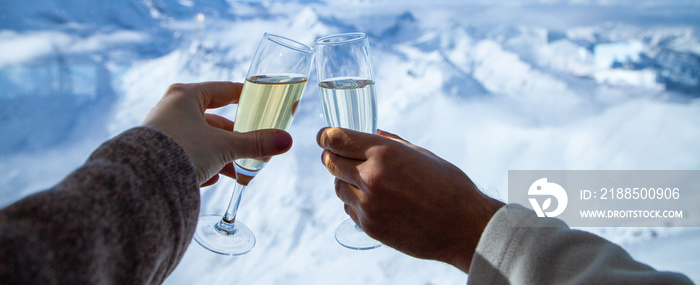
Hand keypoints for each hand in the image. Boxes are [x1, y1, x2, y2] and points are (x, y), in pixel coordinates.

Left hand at [143, 82, 292, 185]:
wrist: (143, 182)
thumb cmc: (184, 151)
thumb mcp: (225, 146)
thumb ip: (256, 143)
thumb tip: (287, 141)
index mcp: (186, 96)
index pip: (223, 90)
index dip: (246, 97)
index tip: (262, 103)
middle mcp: (171, 109)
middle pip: (214, 120)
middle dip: (236, 139)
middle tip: (254, 148)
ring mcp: (162, 131)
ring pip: (202, 140)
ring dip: (223, 156)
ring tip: (238, 173)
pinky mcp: (157, 153)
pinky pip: (188, 154)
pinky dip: (203, 164)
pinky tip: (213, 179)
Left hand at [317, 127, 503, 272]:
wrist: (463, 227)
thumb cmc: (450, 187)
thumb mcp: (422, 154)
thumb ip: (392, 142)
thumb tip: (372, 132)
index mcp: (384, 153)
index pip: (336, 139)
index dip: (326, 135)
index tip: (325, 136)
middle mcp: (371, 177)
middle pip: (330, 162)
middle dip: (331, 155)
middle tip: (337, 154)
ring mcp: (368, 205)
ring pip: (337, 186)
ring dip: (343, 180)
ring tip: (362, 180)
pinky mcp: (369, 227)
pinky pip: (348, 209)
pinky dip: (354, 202)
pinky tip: (372, 200)